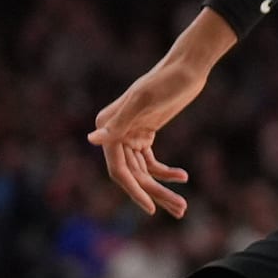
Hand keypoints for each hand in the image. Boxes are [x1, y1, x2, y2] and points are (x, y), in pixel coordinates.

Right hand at [89, 53, 206, 218]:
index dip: (133, 191)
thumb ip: (119, 123)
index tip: (151, 208)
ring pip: (143, 172)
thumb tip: (92, 140)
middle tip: (180, 209)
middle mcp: (115, 133)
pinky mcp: (145, 134)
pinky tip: (182, 177)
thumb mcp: (144, 101)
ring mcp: (131, 135)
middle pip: (134, 175)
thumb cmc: (166, 81)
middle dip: (155, 193)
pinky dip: (166, 173)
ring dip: (162, 188)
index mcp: (109, 126)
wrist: (186, 68)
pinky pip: (151, 162)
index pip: (118, 170)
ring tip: (182, 206)